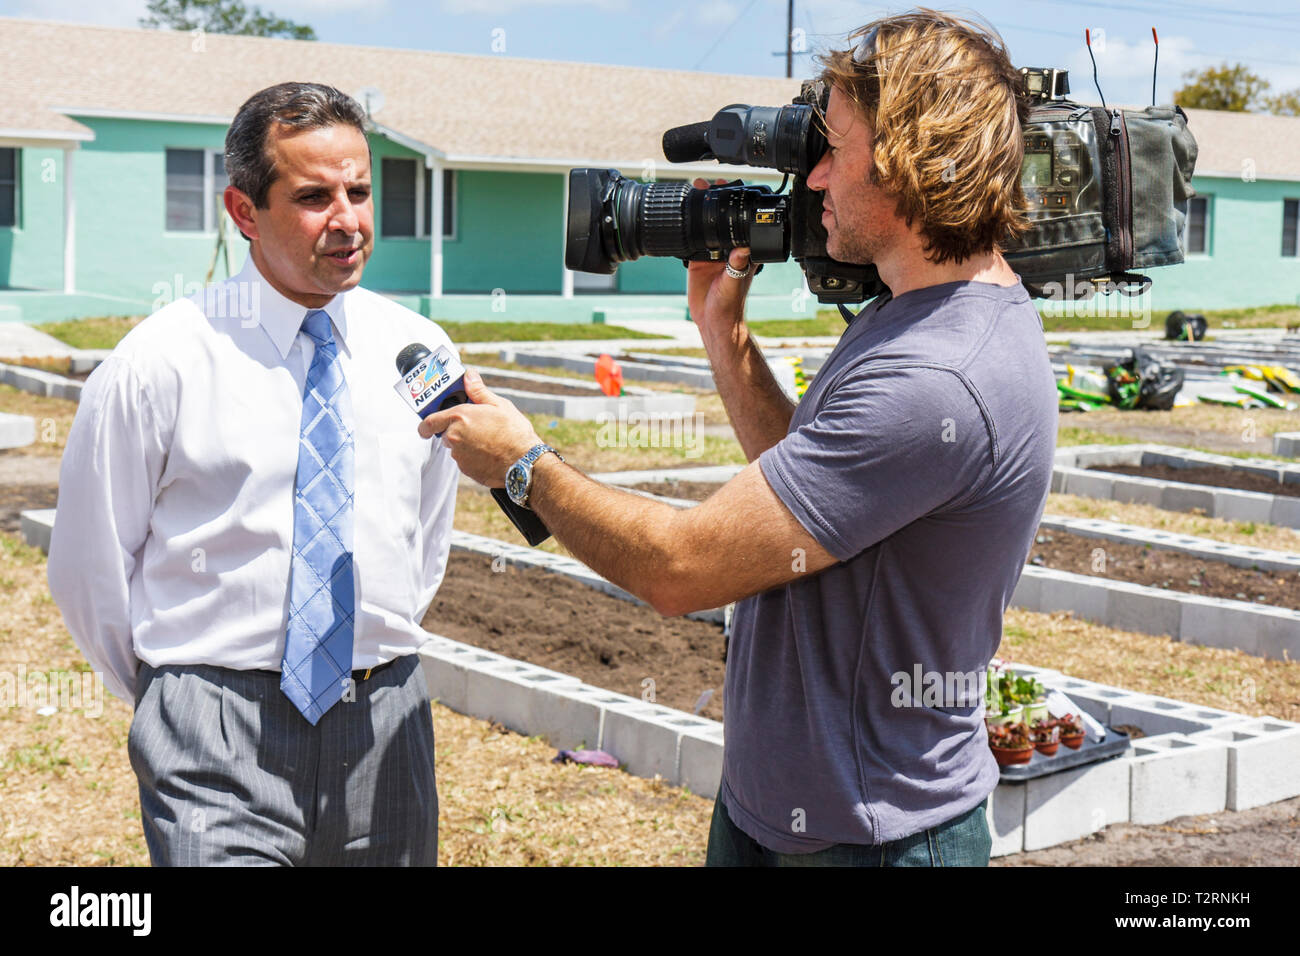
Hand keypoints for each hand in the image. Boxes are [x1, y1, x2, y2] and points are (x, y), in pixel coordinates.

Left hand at [417, 369, 542, 487]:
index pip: (429, 422)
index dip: (427, 424)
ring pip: (456, 448)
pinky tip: (490, 453)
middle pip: (445, 434)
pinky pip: (465, 461)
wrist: (524, 462)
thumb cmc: (514, 433)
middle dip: (457, 431)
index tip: (428, 425)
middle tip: (476, 428)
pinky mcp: (467, 470)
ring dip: (466, 445)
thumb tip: (469, 375)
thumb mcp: (499, 405)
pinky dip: (474, 457)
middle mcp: (454, 437)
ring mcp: (459, 456)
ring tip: (488, 441)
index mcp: (459, 417)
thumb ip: (478, 391)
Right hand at [686, 178, 754, 336]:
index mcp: (742, 252)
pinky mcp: (696, 260)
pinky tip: (679, 216)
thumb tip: (743, 249)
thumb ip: (737, 267)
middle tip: (704, 184)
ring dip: (698, 210)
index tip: (727, 190)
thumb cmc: (729, 305)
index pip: (740, 223)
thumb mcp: (733, 283)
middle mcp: (728, 250)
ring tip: (692, 190)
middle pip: (720, 219)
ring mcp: (711, 253)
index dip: (735, 204)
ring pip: (704, 226)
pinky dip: (685, 229)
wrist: (713, 320)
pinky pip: (689, 241)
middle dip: (713, 200)